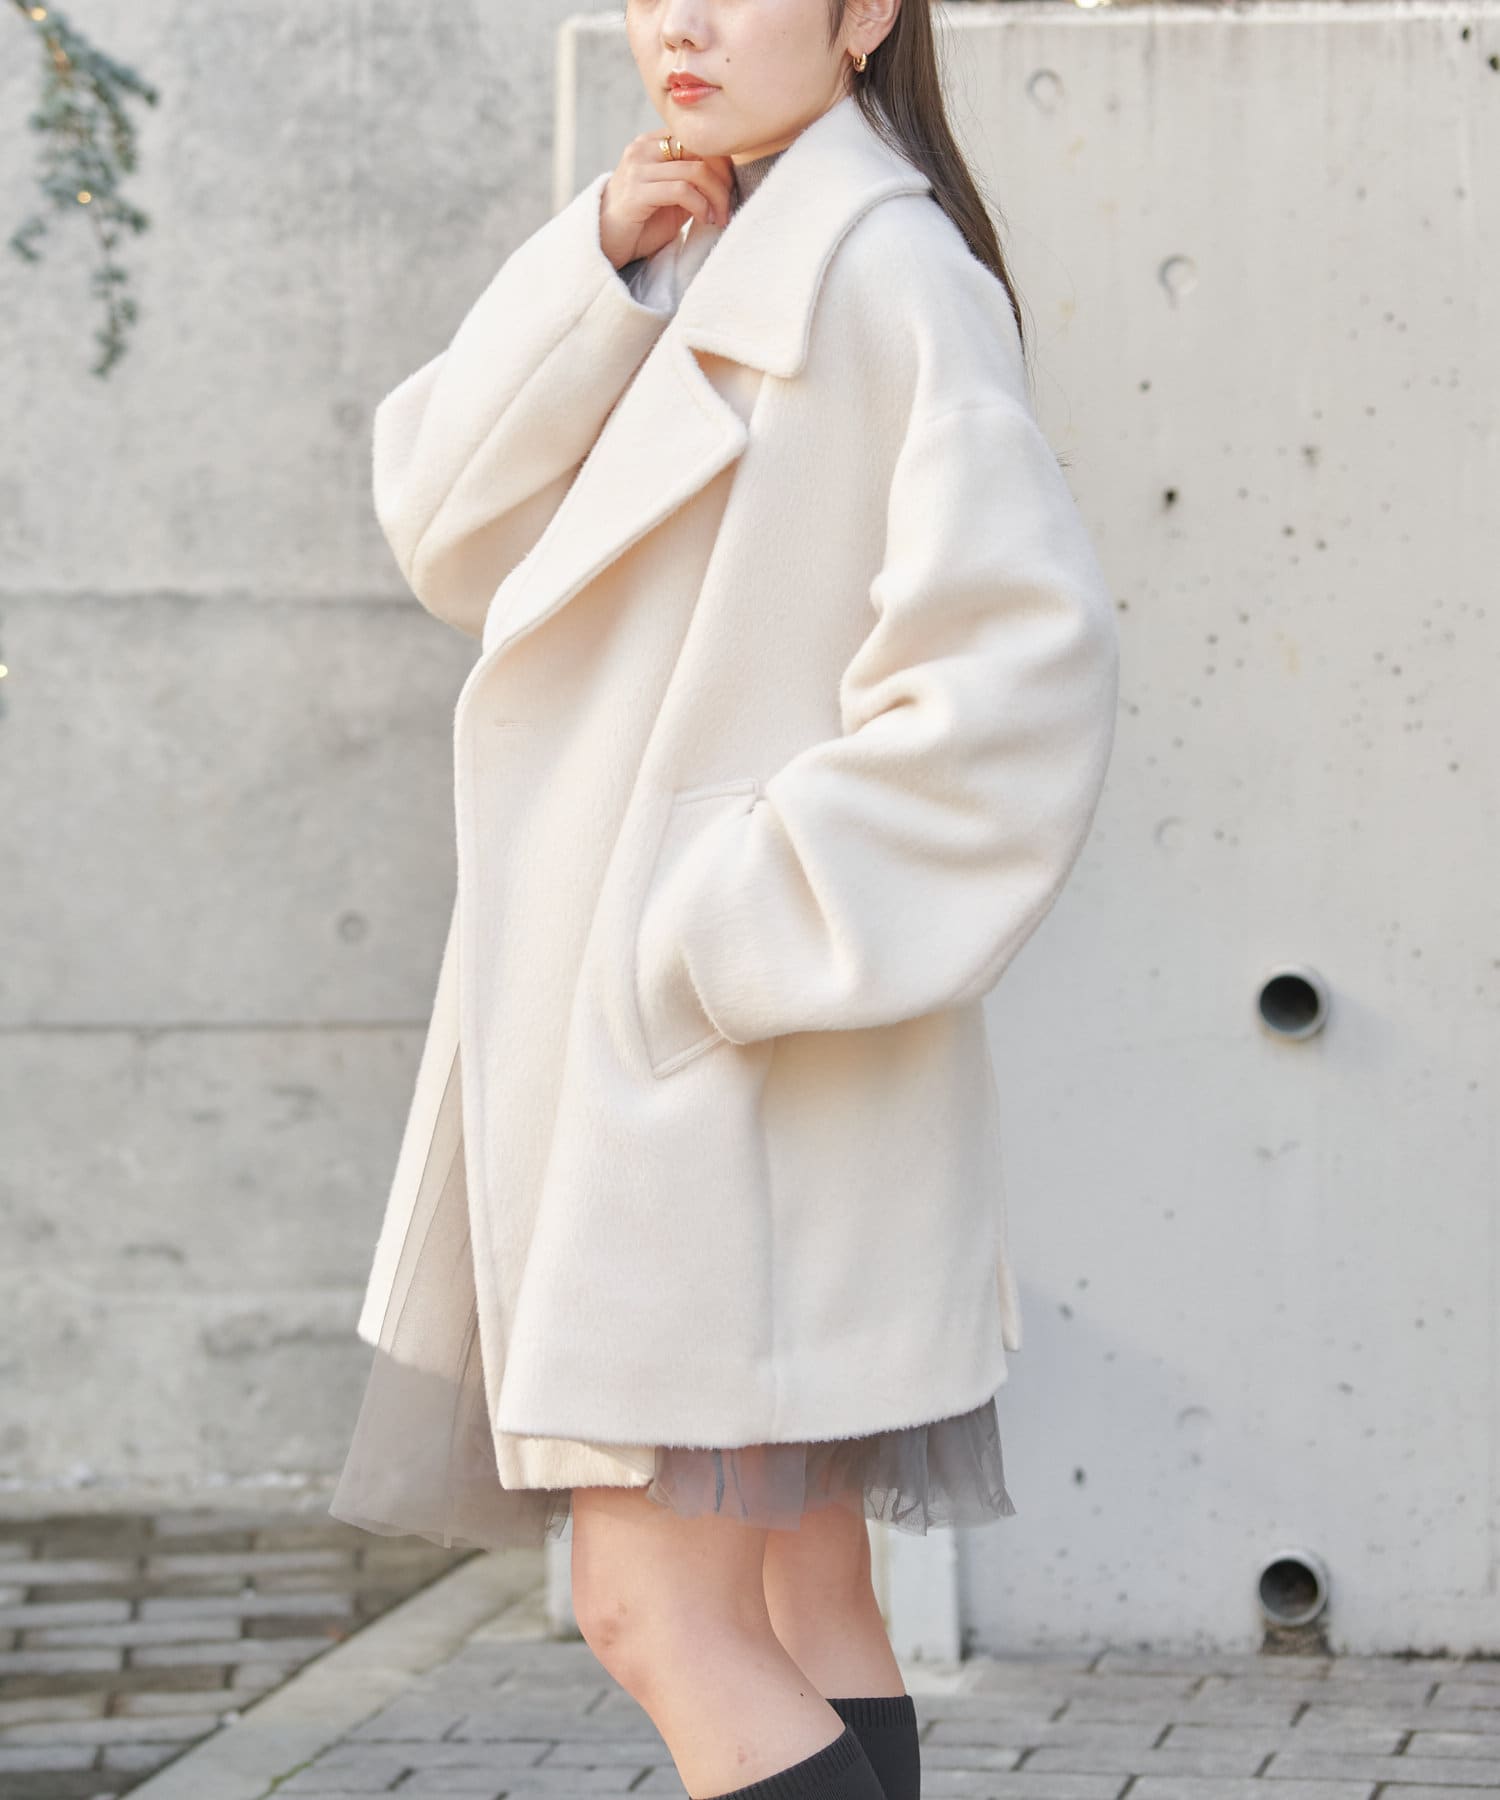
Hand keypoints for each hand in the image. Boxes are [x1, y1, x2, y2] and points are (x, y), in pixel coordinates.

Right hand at [599, 132, 734, 268]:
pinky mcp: (636, 190)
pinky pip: (681, 190)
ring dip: (716, 198)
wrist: (605, 244)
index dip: (723, 165)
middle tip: (728, 209)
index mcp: (653, 143)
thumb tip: (729, 177)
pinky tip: (704, 220)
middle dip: (724, 181)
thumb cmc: (641, 224)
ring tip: (718, 218)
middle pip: (701, 150)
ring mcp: (638, 167)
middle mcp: (644, 148)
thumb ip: (693, 181)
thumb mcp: (673, 197)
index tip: (731, 193)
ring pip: (696, 170)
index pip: (699, 140)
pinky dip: (700, 205)